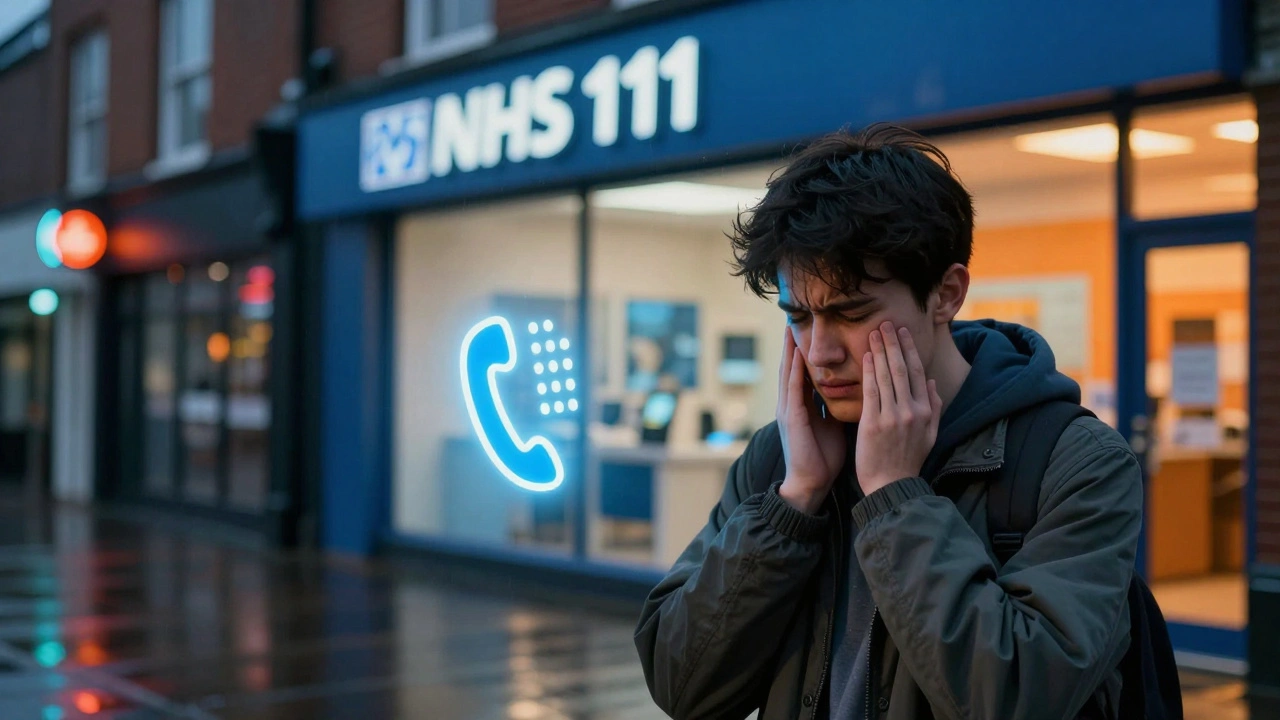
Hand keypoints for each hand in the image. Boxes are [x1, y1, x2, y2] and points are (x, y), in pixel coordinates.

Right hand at [777, 326, 847, 513]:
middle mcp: (791, 404)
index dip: (802, 353)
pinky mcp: (791, 418)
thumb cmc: (822, 457)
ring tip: (790, 330)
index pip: (802, 373)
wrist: (811, 483)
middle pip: (790, 368)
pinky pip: (793, 389)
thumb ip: (834, 407)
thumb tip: (851, 391)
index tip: (806, 332)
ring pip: (788, 373)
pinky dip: (795, 371)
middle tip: (791, 321)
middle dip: (791, 345)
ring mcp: (788, 410)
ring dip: (789, 351)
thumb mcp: (831, 425)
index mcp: (801, 406)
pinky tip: (797, 355)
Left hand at [856, 322, 941, 495]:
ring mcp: (893, 417)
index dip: (909, 350)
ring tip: (874, 333)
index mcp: (926, 411)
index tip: (902, 333)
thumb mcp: (930, 434)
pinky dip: (869, 372)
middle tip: (886, 323)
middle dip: (893, 343)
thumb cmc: (908, 461)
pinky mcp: (874, 424)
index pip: (917, 373)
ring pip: (886, 376)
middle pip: (902, 369)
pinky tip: (866, 357)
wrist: (892, 486)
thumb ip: (934, 407)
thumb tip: (931, 381)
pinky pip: (872, 391)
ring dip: (880, 352)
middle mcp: (911, 411)